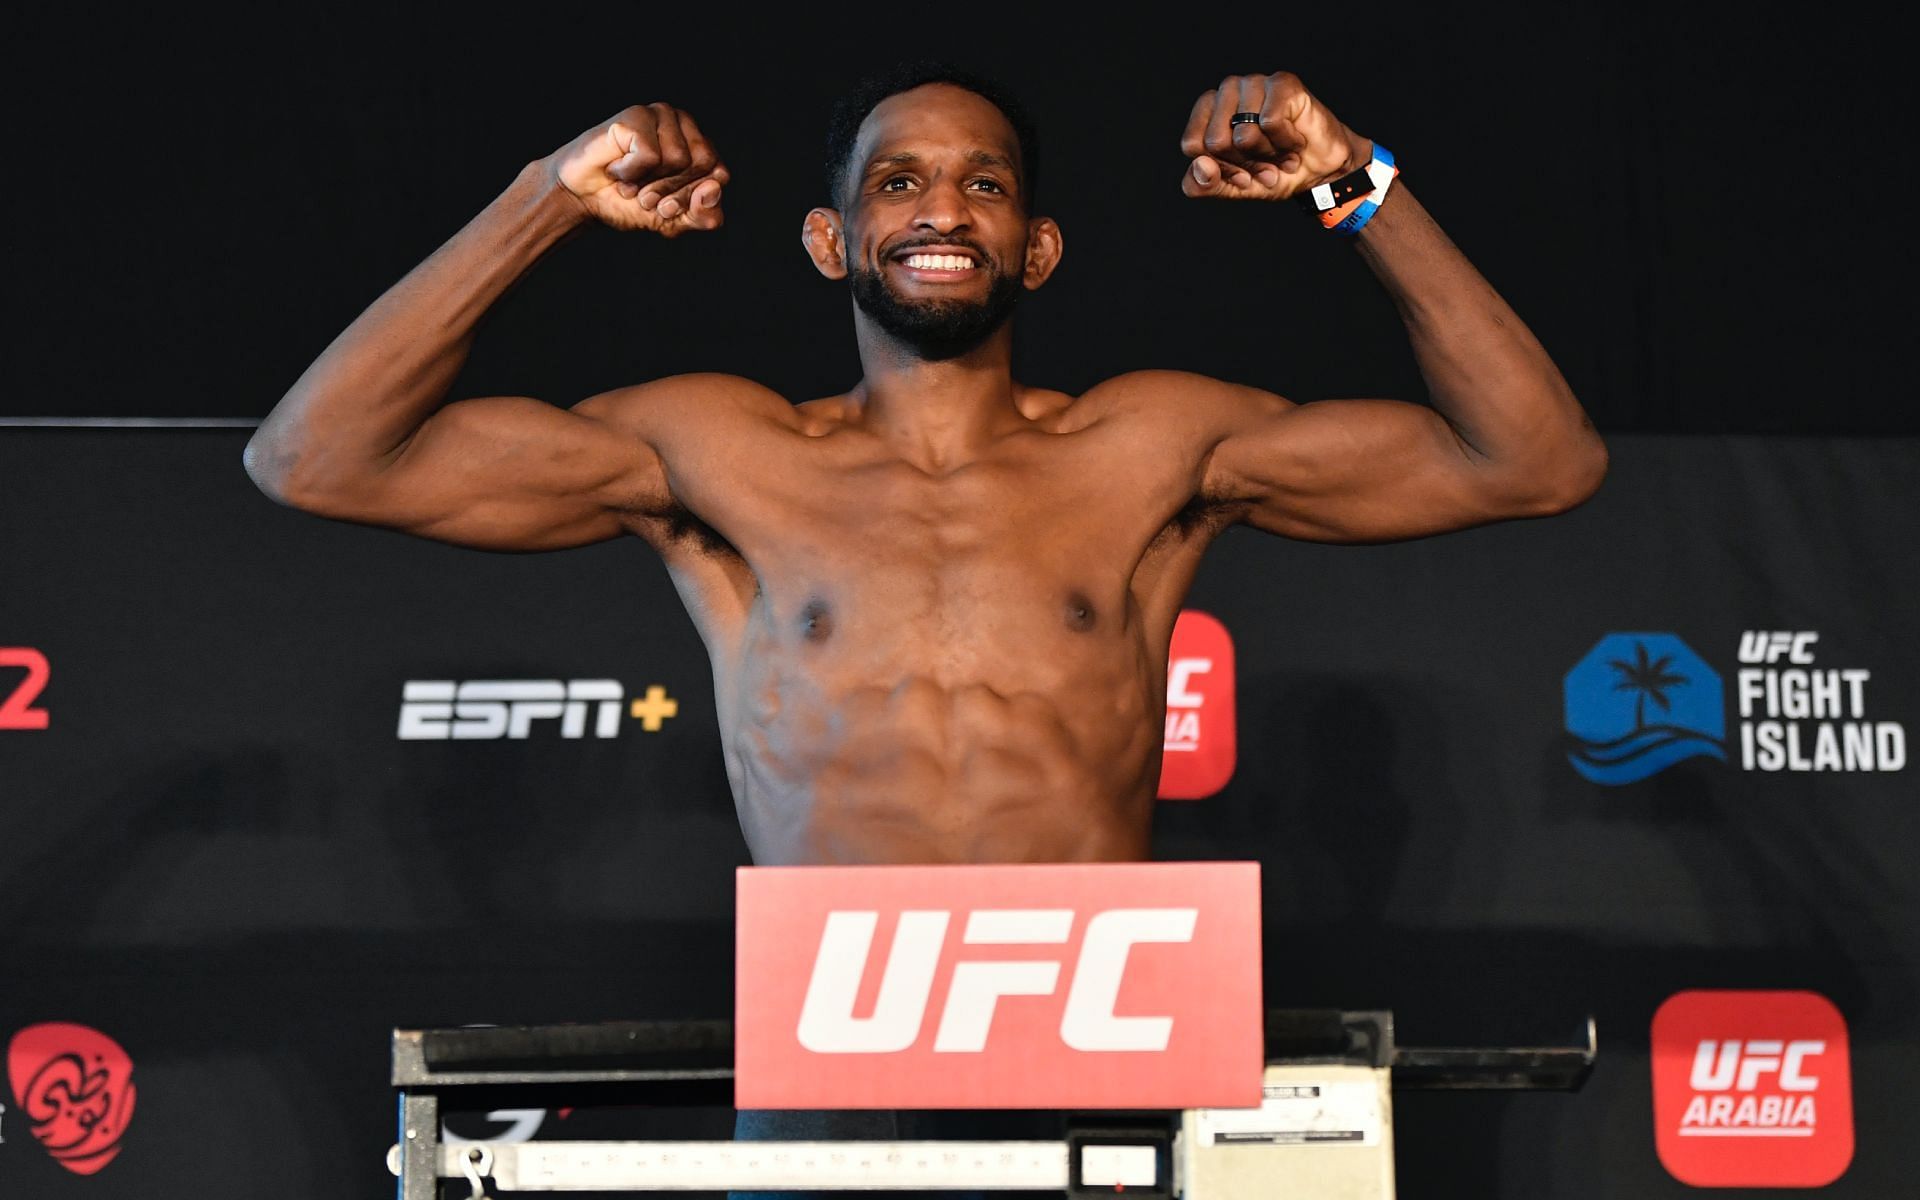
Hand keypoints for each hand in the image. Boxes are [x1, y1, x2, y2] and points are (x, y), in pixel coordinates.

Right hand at [545, 103, 727, 235]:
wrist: (582, 199)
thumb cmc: (629, 204)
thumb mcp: (674, 220)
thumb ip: (704, 215)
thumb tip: (713, 188)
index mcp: (701, 146)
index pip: (720, 174)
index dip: (692, 198)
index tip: (666, 207)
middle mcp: (684, 125)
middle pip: (703, 164)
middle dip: (671, 190)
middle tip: (645, 194)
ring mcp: (661, 115)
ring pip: (678, 158)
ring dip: (648, 183)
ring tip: (630, 181)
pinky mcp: (637, 115)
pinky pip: (650, 155)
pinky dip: (630, 173)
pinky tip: (617, 167)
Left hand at [1179, 72, 1369, 201]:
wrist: (1320, 172)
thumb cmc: (1273, 172)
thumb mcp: (1232, 189)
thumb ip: (1203, 185)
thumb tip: (1201, 165)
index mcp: (1207, 112)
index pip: (1193, 145)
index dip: (1220, 167)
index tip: (1241, 169)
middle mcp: (1227, 91)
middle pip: (1216, 142)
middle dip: (1244, 163)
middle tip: (1265, 160)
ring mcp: (1254, 83)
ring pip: (1244, 135)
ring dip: (1267, 155)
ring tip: (1279, 150)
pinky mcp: (1282, 83)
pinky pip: (1270, 123)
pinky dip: (1286, 142)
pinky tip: (1294, 139)